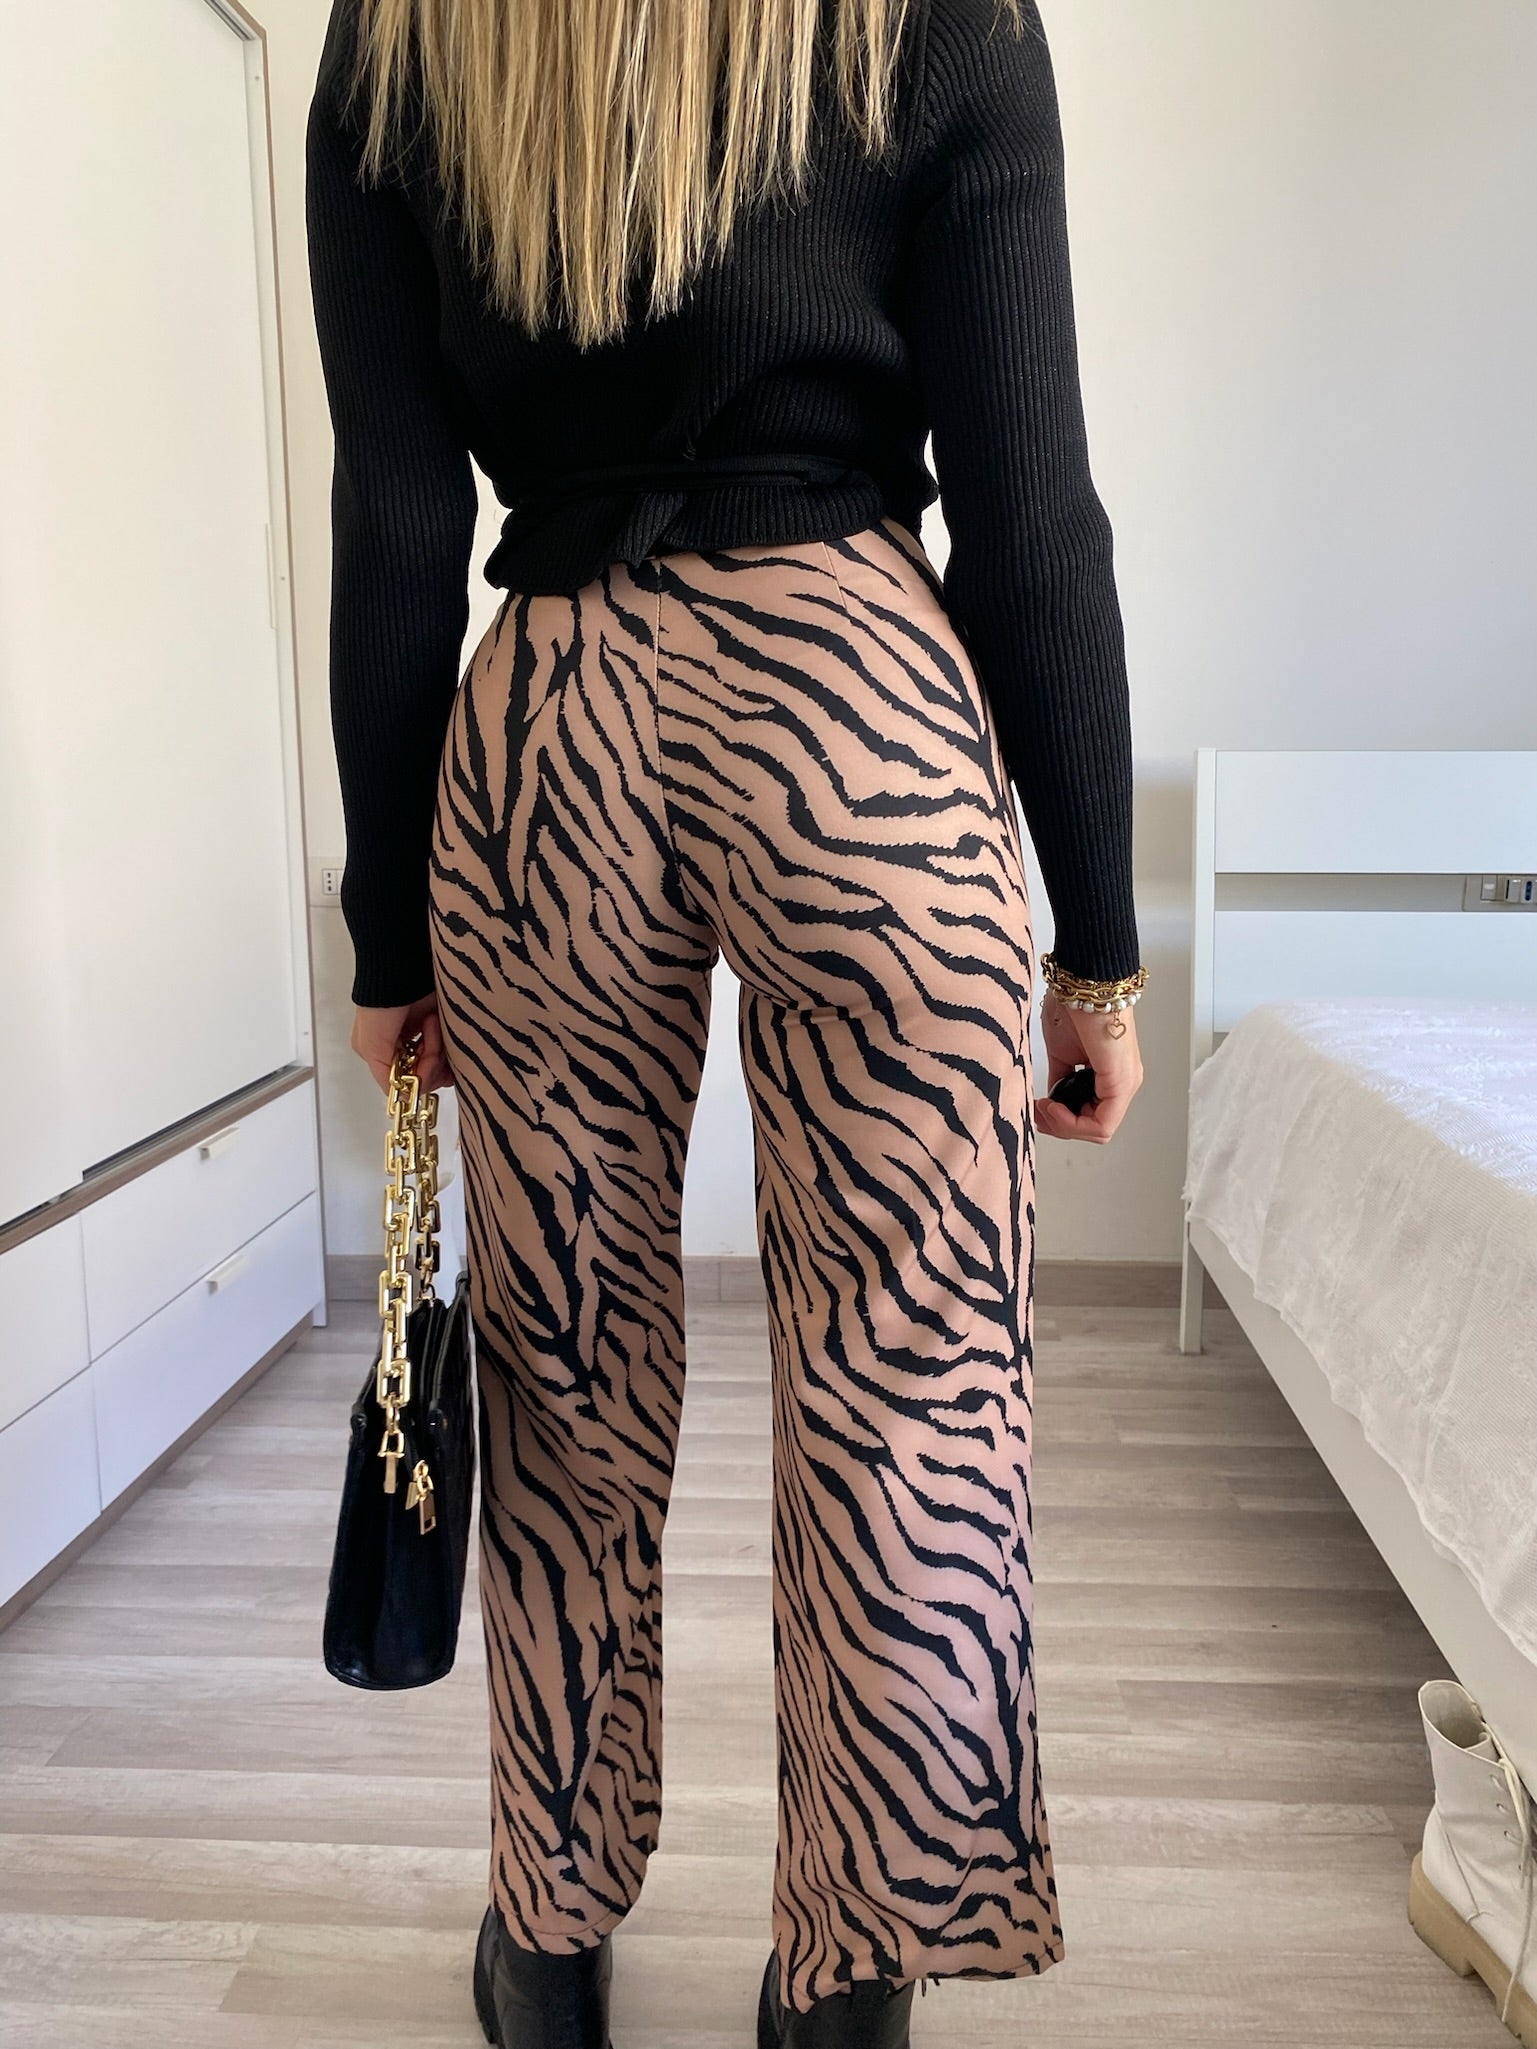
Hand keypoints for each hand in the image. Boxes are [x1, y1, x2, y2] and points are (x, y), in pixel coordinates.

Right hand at [351, 993, 453, 1094]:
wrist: (404, 968)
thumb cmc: (383, 1004)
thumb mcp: (371, 1045)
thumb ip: (385, 1076)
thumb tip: (402, 1099)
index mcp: (381, 1054)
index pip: (406, 1083)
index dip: (419, 1077)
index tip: (424, 1059)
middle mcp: (403, 1049)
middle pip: (426, 1075)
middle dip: (430, 1060)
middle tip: (430, 1036)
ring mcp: (423, 1038)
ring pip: (441, 1065)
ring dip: (438, 1048)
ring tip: (431, 1021)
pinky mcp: (441, 1027)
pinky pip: (451, 1050)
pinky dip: (447, 1041)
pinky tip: (437, 1022)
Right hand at [1033, 990, 1142, 1143]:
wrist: (1082, 983)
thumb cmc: (1073, 1006)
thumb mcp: (1061, 1053)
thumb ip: (1060, 1078)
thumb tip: (1051, 1097)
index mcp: (1111, 1075)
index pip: (1089, 1116)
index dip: (1060, 1120)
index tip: (1038, 1106)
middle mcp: (1123, 1082)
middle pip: (1093, 1128)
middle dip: (1059, 1126)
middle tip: (1038, 1111)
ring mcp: (1126, 1084)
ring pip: (1098, 1130)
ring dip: (1064, 1125)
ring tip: (1044, 1108)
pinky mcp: (1122, 1082)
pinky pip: (1101, 1124)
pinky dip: (1072, 1123)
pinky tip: (1052, 1106)